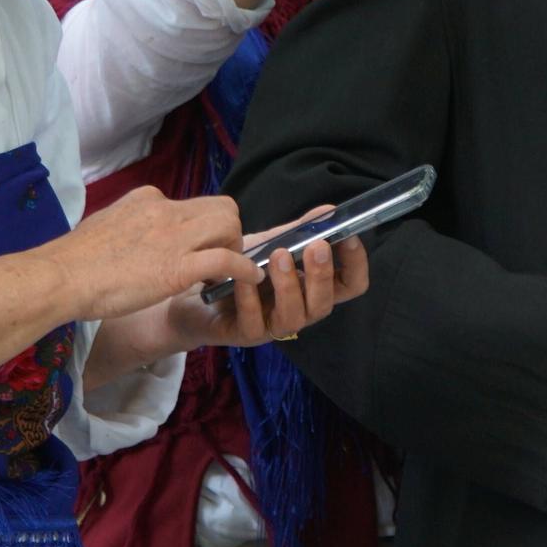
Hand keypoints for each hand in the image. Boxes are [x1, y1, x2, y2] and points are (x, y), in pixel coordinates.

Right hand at [45, 186, 266, 321]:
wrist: (60, 277)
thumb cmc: (74, 260)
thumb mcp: (106, 225)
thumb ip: (130, 224)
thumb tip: (139, 233)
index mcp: (147, 199)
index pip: (192, 204)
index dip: (201, 227)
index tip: (196, 249)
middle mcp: (166, 210)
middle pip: (222, 208)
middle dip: (229, 232)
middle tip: (220, 258)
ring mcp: (173, 237)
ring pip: (230, 225)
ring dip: (236, 248)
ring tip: (226, 271)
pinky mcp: (178, 267)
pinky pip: (227, 260)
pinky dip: (244, 269)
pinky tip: (249, 280)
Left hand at [164, 227, 370, 350]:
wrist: (190, 289)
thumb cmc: (236, 268)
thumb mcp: (268, 244)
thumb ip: (298, 231)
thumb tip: (329, 210)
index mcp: (311, 288)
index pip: (349, 285)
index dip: (355, 264)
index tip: (348, 237)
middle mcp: (298, 310)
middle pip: (325, 305)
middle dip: (323, 275)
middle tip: (317, 246)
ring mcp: (271, 326)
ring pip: (293, 318)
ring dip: (289, 286)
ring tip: (280, 256)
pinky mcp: (243, 335)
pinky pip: (253, 322)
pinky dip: (250, 299)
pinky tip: (244, 278)